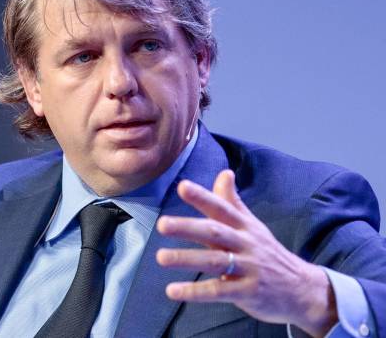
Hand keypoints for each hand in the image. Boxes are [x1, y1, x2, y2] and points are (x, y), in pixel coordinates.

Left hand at [155, 170, 337, 336]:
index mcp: (244, 226)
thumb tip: (224, 172)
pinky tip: (172, 290)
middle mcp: (246, 244)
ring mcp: (249, 268)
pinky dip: (195, 291)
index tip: (182, 186)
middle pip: (215, 232)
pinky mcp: (248, 292)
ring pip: (214, 261)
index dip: (203, 196)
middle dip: (188, 227)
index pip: (221, 207)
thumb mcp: (252, 226)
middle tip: (161, 224)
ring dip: (186, 259)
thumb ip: (232, 202)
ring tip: (161, 257)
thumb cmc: (268, 253)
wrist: (303, 289)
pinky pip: (219, 291)